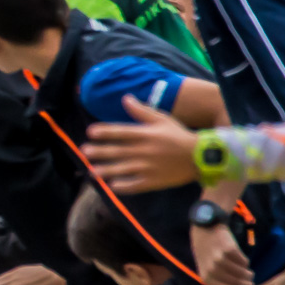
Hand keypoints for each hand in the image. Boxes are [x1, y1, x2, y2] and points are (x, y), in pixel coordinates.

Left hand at [83, 97, 202, 191]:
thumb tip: (125, 98)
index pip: (122, 132)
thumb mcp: (162, 119)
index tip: (90, 132)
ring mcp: (149, 168)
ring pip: (123, 170)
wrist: (201, 157)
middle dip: (100, 152)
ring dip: (107, 171)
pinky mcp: (154, 182)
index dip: (106, 132)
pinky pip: (135, 185)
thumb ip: (142, 111)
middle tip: (84, 151)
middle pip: (119, 152)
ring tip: (92, 172)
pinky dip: (123, 186)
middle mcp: (145, 151)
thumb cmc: (179, 136)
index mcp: (146, 135)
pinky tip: (112, 186)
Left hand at [191, 224, 253, 284]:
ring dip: (248, 275)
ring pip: (243, 273)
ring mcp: (221, 260)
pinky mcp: (230, 250)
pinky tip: (241, 260)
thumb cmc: (206, 252)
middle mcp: (213, 270)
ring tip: (248, 273)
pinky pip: (244, 262)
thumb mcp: (207, 270)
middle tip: (251, 284)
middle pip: (238, 284)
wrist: (204, 229)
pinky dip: (245, 263)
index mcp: (206, 278)